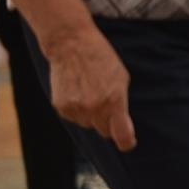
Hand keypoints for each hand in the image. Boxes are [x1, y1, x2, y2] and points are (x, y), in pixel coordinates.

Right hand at [44, 27, 135, 150]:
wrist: (72, 45)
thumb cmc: (102, 59)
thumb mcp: (121, 78)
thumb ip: (122, 103)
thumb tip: (123, 126)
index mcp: (114, 100)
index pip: (121, 135)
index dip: (126, 142)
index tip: (128, 143)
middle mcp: (94, 108)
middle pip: (104, 131)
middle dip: (108, 122)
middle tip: (106, 104)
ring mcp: (76, 109)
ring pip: (87, 124)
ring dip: (91, 115)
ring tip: (90, 92)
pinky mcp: (61, 107)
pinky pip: (73, 118)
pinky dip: (77, 110)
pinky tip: (78, 91)